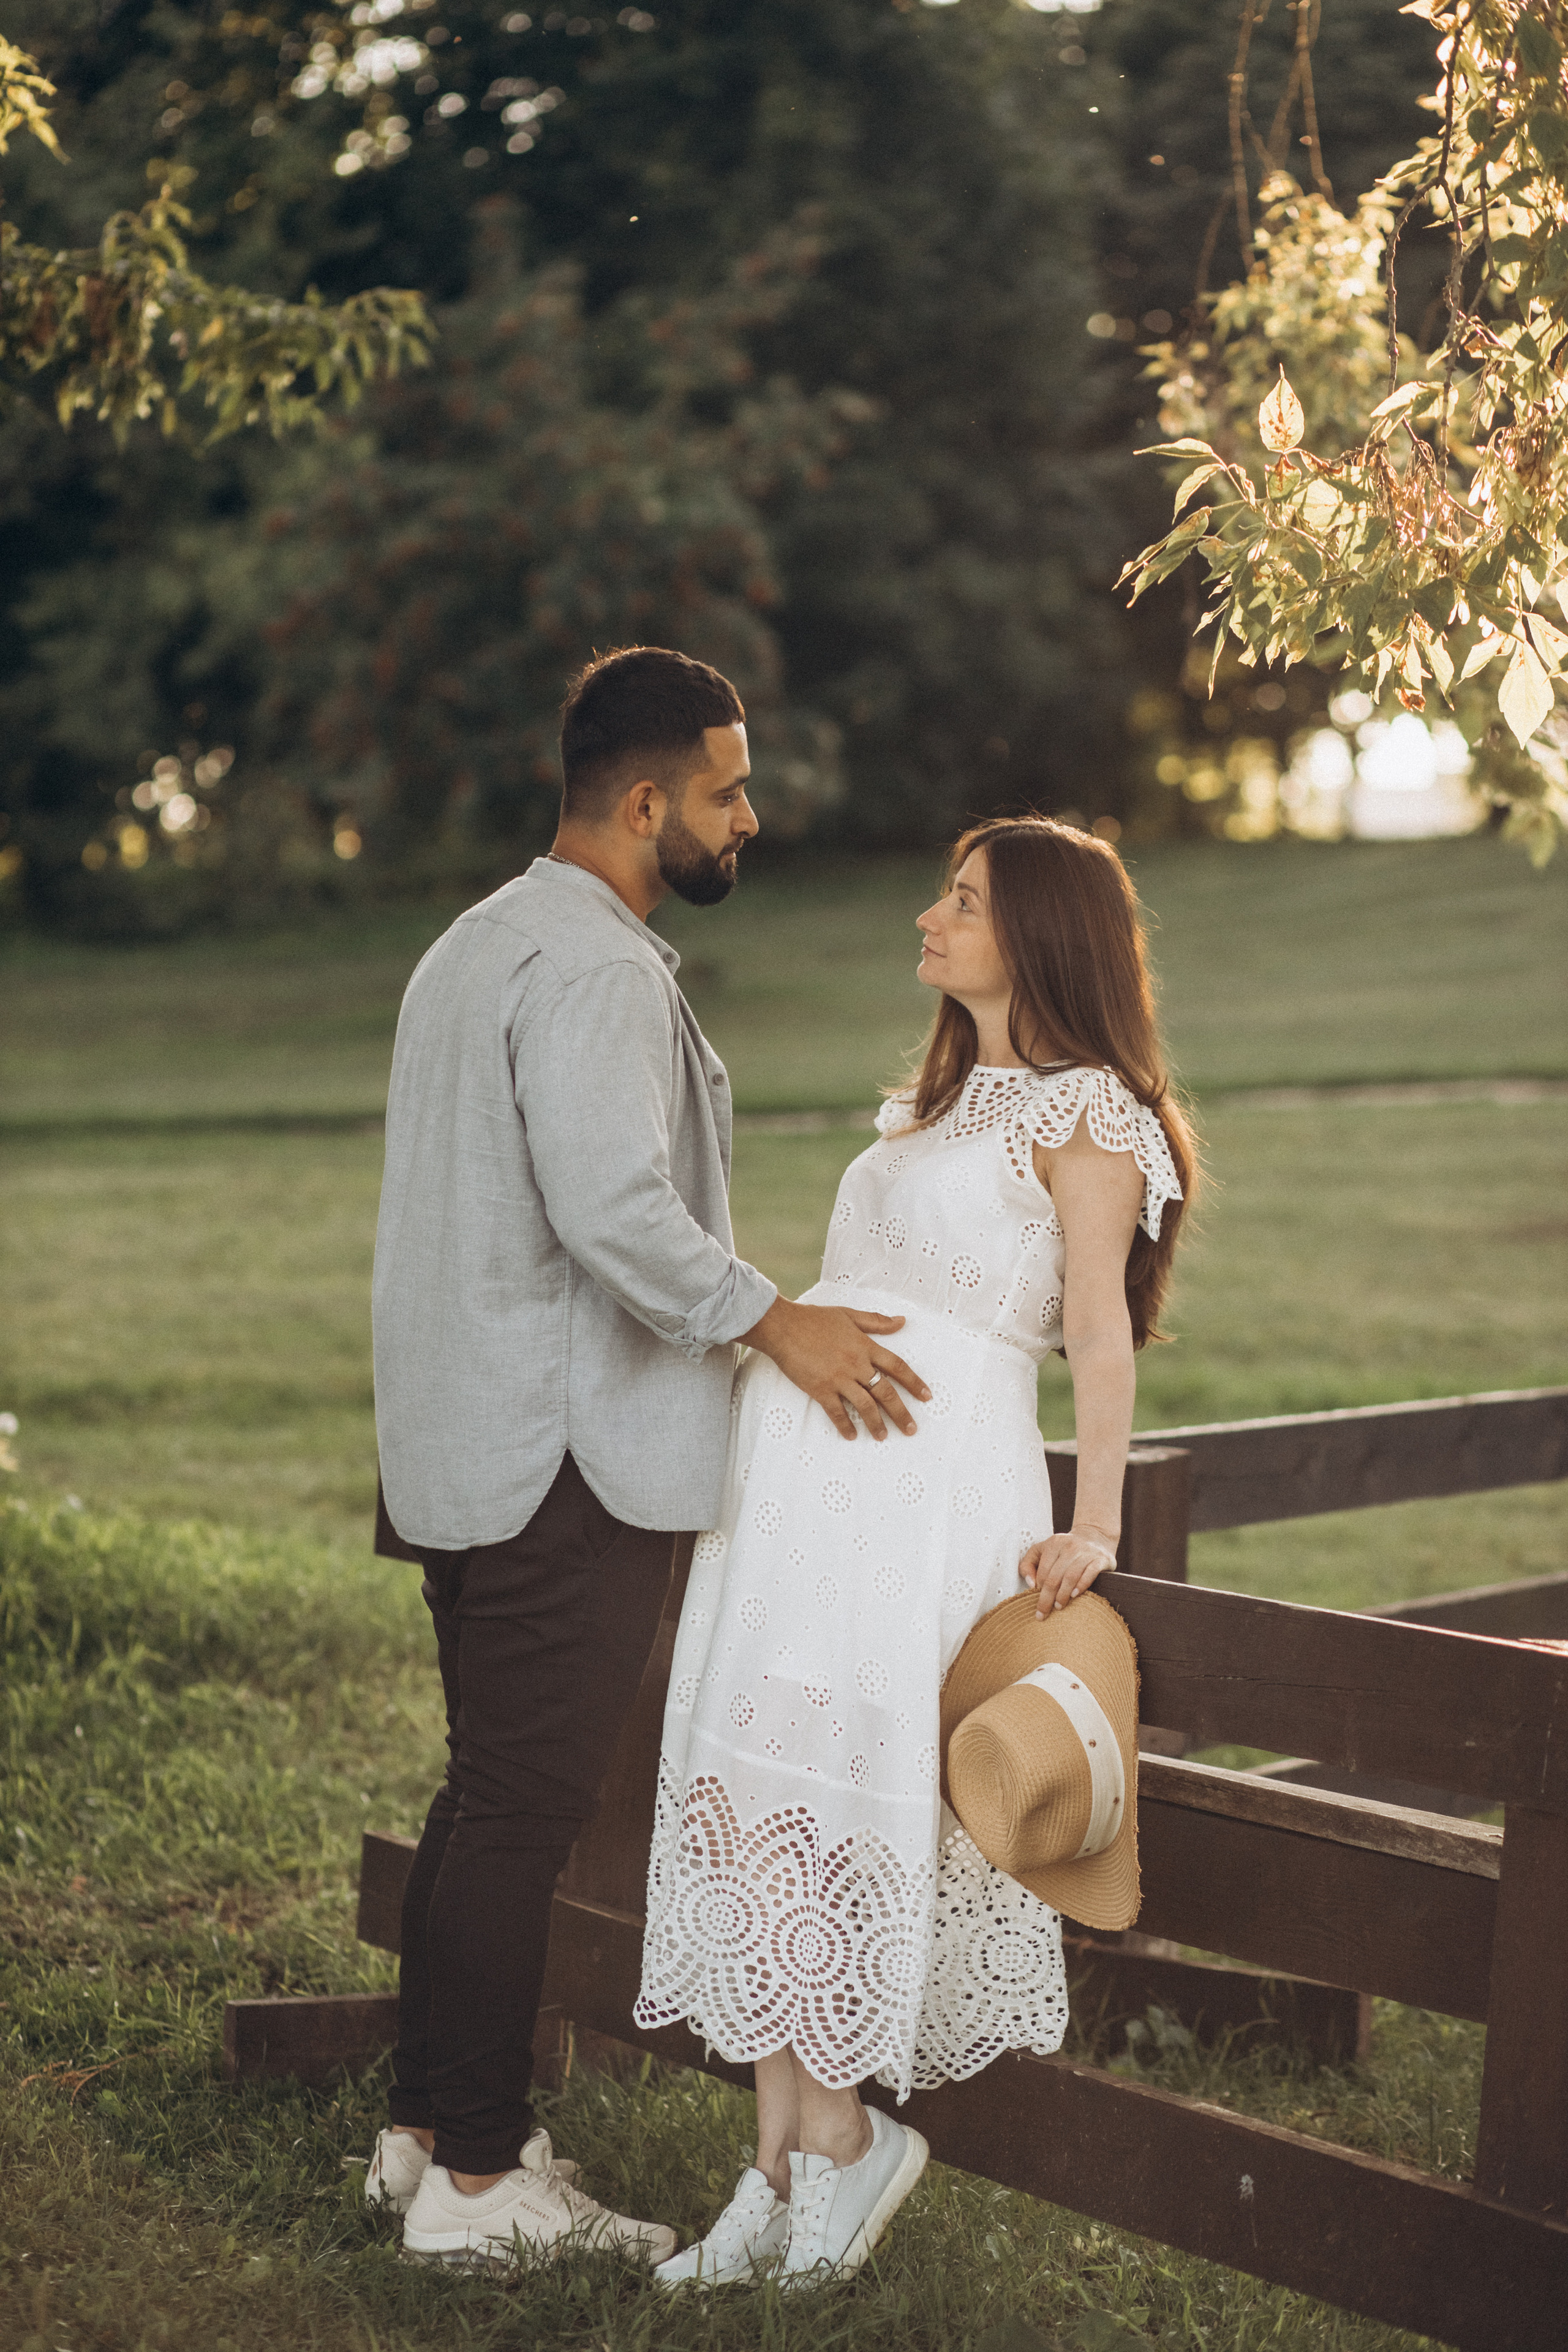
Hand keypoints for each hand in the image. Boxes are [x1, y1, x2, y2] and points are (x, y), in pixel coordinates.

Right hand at [741, 1298, 929, 1439]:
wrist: (783, 1327)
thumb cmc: (814, 1319)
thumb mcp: (849, 1315)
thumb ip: (876, 1321)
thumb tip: (902, 1321)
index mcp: (865, 1346)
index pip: (897, 1367)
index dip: (914, 1382)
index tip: (926, 1396)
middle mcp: (856, 1364)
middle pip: (885, 1392)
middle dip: (901, 1412)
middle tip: (911, 1429)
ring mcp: (838, 1378)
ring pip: (864, 1405)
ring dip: (876, 1423)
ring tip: (883, 1437)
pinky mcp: (820, 1389)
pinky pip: (836, 1412)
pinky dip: (844, 1425)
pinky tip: (851, 1436)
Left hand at [1020, 1527, 1117, 1615]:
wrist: (1095, 1537)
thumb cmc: (1064, 1549)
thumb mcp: (1042, 1550)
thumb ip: (1028, 1564)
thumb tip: (1030, 1584)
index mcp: (1053, 1543)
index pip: (1042, 1571)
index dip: (1038, 1589)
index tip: (1036, 1601)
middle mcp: (1069, 1546)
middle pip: (1054, 1577)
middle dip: (1047, 1598)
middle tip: (1044, 1613)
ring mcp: (1086, 1552)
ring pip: (1070, 1577)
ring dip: (1063, 1595)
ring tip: (1058, 1606)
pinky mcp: (1100, 1559)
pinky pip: (1090, 1574)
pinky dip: (1081, 1585)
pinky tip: (1075, 1595)